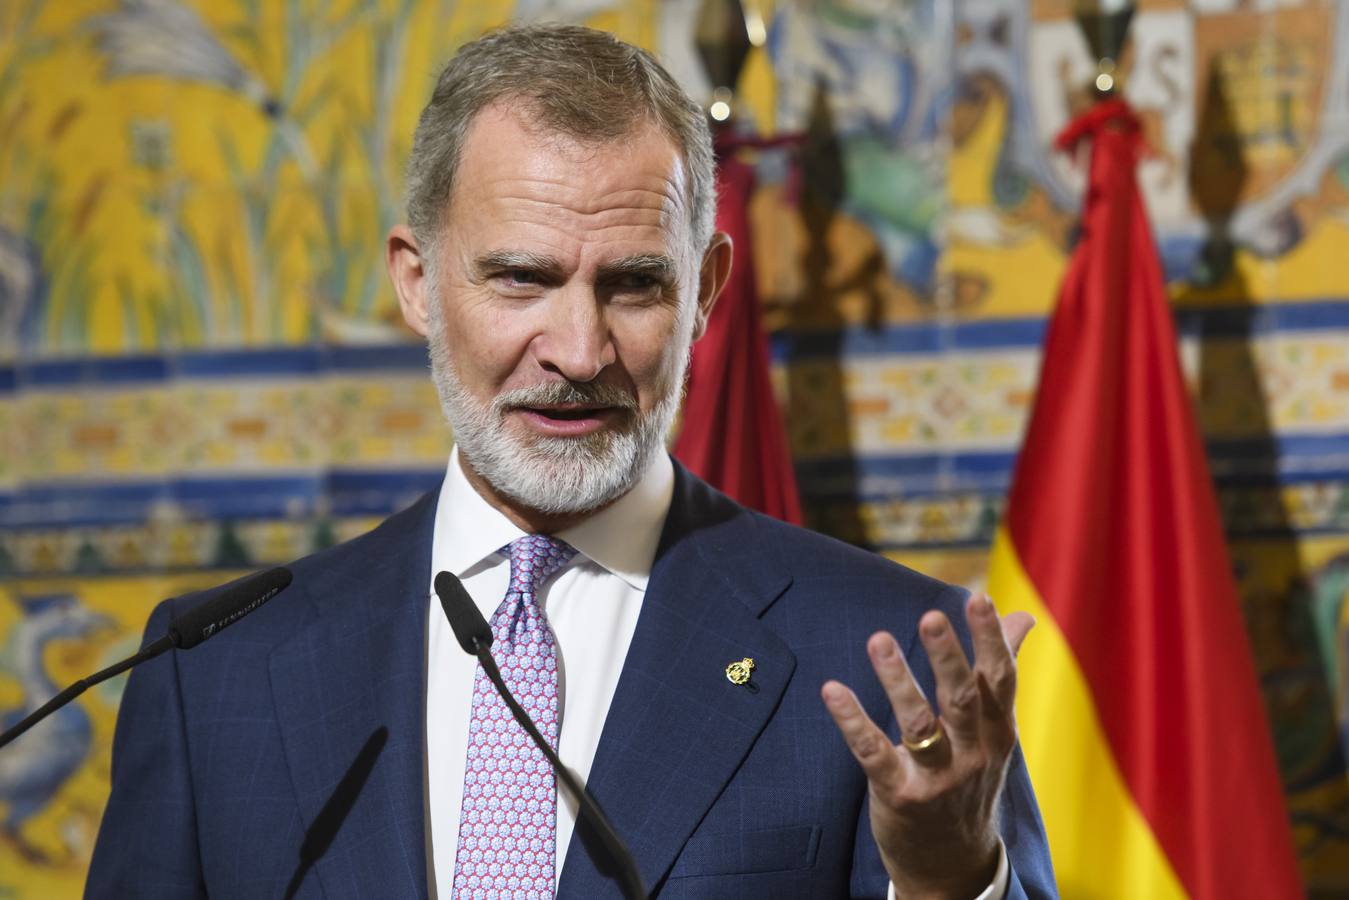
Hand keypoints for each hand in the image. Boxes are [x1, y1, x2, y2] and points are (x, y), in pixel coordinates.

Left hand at [822, 594, 1033, 898]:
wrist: (954, 863)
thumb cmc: (972, 779)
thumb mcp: (995, 731)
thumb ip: (1001, 670)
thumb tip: (1024, 616)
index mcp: (998, 731)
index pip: (1000, 679)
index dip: (989, 639)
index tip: (979, 598)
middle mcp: (973, 754)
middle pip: (963, 699)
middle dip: (948, 657)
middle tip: (931, 616)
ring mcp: (937, 778)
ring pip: (919, 724)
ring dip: (898, 681)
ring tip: (879, 639)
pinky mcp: (900, 795)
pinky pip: (874, 753)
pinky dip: (852, 721)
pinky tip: (832, 690)